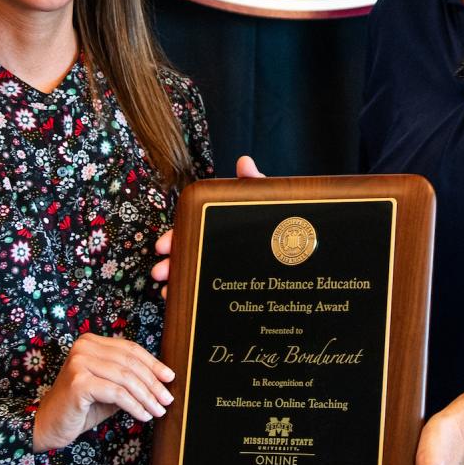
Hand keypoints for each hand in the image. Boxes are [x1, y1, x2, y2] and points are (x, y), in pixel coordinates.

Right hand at [30, 334, 174, 451]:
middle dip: (153, 382)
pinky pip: (117, 394)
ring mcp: (79, 363)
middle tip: (167, 398)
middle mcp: (84, 347)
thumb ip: (128, 379)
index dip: (153, 363)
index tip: (169, 377)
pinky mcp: (79, 382)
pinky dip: (135, 405)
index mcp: (90, 342)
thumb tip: (162, 380)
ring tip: (159, 410)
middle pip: (130, 362)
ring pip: (126, 378)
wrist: (48, 425)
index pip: (130, 349)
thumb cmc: (80, 407)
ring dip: (147, 396)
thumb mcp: (108, 388)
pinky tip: (143, 415)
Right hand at [152, 157, 263, 297]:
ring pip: (193, 272)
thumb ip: (254, 183)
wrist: (303, 243)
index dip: (175, 237)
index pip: (190, 229)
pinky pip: (208, 291)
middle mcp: (215, 243)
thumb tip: (244, 162)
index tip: (163, 246)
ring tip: (167, 291)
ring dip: (176, 281)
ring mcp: (223, 263)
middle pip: (187, 253)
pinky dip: (192, 296)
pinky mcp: (233, 283)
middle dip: (170, 263)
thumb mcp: (266, 200)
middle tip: (160, 272)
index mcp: (217, 223)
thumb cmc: (277, 217)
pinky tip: (182, 303)